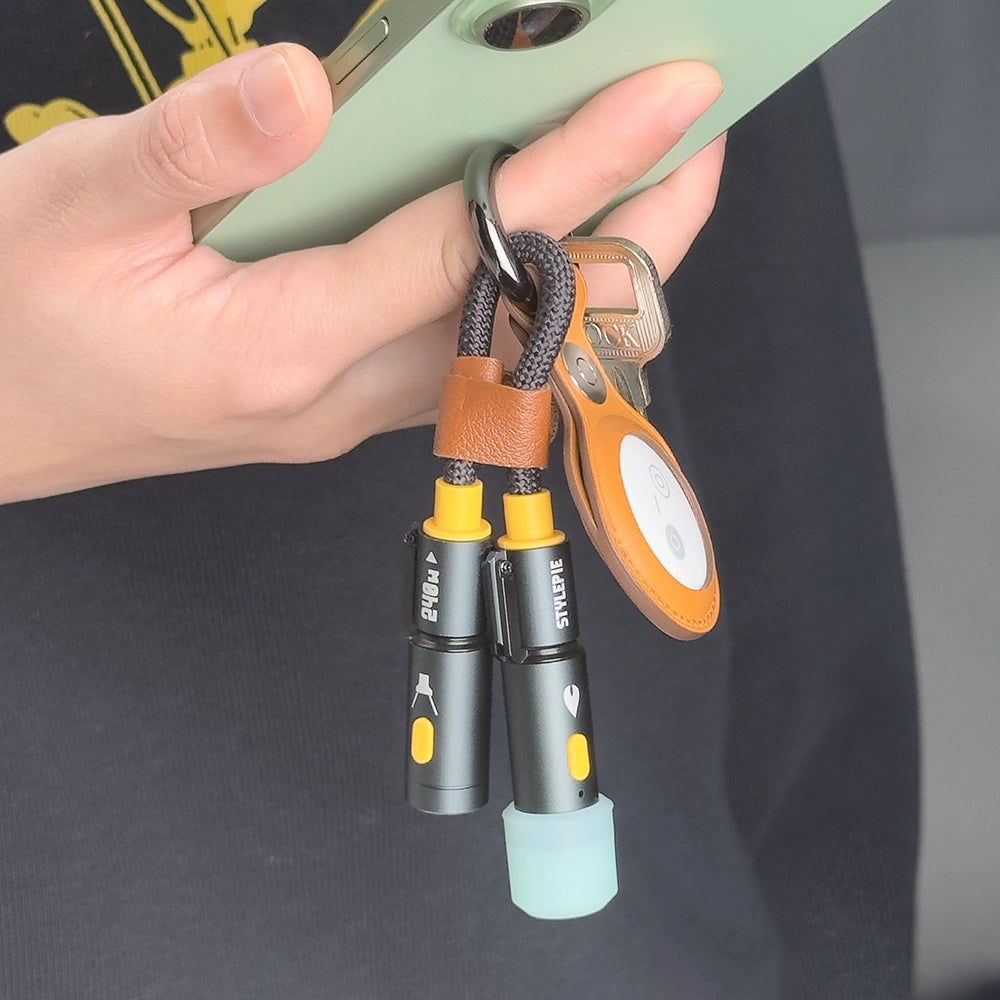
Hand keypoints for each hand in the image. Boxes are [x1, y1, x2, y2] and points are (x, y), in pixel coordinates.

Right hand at [0, 43, 724, 502]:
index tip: (669, 95)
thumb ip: (189, 150)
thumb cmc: (11, 323)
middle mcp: (340, 396)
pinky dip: (523, 280)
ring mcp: (351, 408)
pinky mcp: (345, 397)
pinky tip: (535, 216)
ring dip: (586, 258)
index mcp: (280, 351)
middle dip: (629, 228)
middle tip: (694, 134)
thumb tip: (303, 91)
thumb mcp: (64, 205)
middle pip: (525, 317)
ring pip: (509, 339)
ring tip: (641, 165)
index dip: (577, 167)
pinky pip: (467, 345)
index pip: (468, 250)